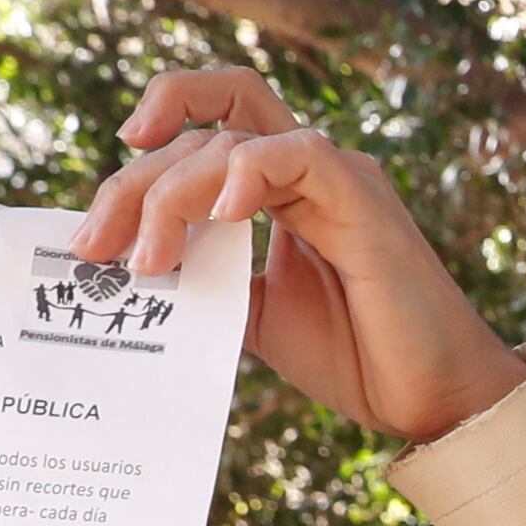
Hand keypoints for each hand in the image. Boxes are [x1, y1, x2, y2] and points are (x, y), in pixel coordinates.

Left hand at [79, 70, 525, 443]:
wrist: (430, 400)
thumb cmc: (356, 356)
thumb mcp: (251, 314)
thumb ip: (204, 275)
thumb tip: (127, 268)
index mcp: (282, 191)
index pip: (208, 125)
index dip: (149, 140)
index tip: (102, 207)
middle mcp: (308, 172)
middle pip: (203, 128)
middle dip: (133, 183)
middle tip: (95, 248)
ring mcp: (338, 180)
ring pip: (234, 138)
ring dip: (172, 193)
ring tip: (150, 259)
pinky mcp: (363, 200)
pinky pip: (297, 153)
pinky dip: (247, 172)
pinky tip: (220, 216)